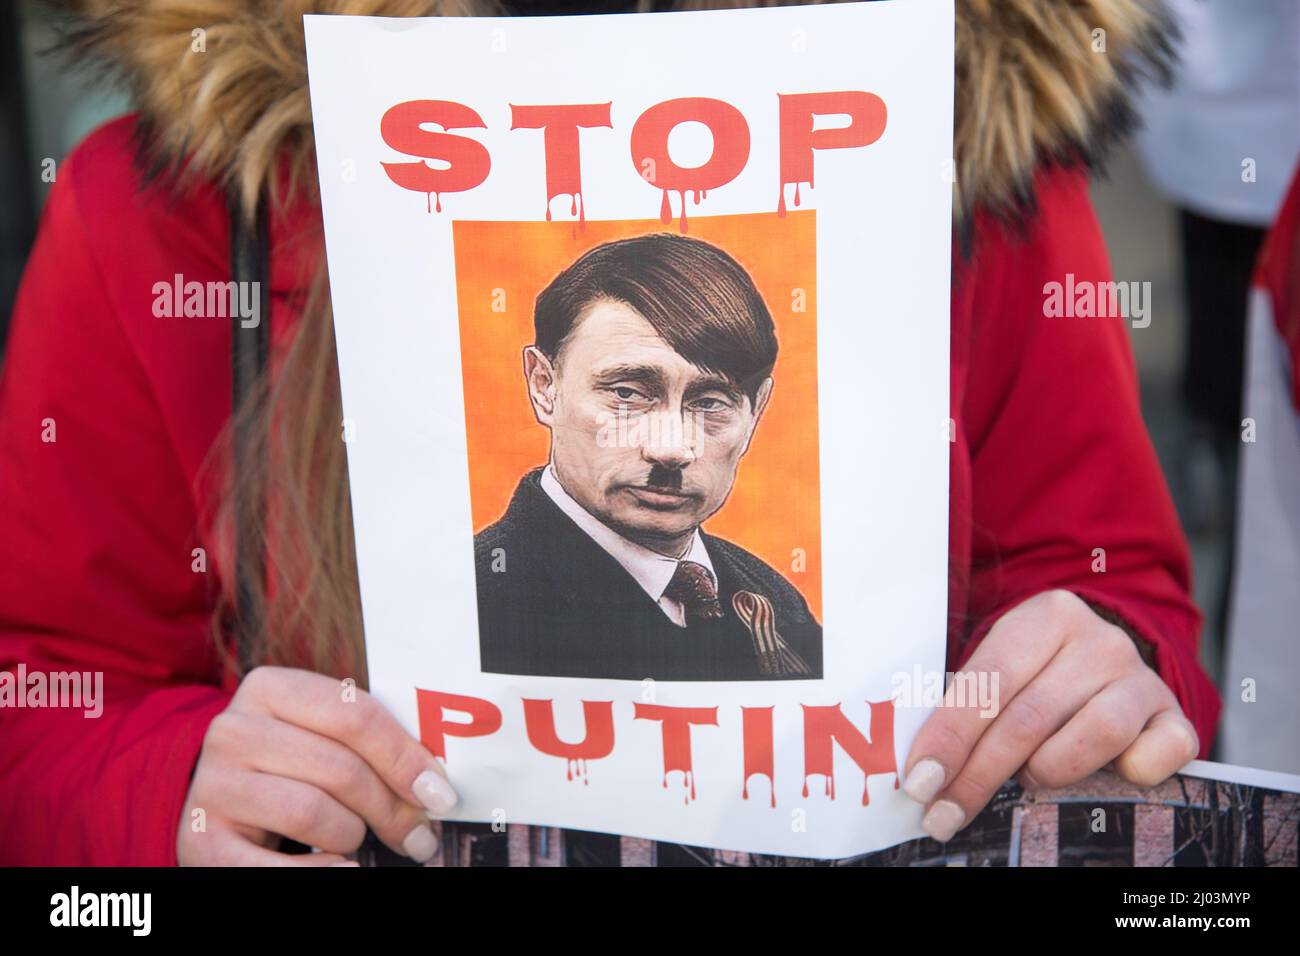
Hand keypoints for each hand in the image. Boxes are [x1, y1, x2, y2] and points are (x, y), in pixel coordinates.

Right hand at [177, 666, 457, 865]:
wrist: (218, 802)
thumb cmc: (290, 765)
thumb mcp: (322, 735)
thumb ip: (371, 740)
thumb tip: (435, 783)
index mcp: (269, 688)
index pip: (355, 714)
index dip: (406, 757)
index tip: (440, 794)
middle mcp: (232, 730)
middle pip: (340, 768)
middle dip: (391, 808)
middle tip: (420, 836)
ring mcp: (212, 785)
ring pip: (311, 811)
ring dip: (352, 834)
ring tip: (358, 840)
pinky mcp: (200, 839)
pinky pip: (273, 866)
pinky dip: (319, 872)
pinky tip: (343, 868)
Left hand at [901, 589, 1198, 841]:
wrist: (1109, 662)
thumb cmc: (1038, 674)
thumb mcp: (1000, 669)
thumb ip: (967, 705)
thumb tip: (923, 770)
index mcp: (1047, 616)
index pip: (988, 681)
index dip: (950, 736)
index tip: (920, 781)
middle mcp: (1101, 641)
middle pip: (1029, 717)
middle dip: (978, 774)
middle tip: (944, 813)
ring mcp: (1143, 679)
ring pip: (1093, 736)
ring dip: (1046, 770)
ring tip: (1028, 776)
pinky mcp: (1176, 720)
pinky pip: (1156, 757)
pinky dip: (1127, 774)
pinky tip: (1105, 774)